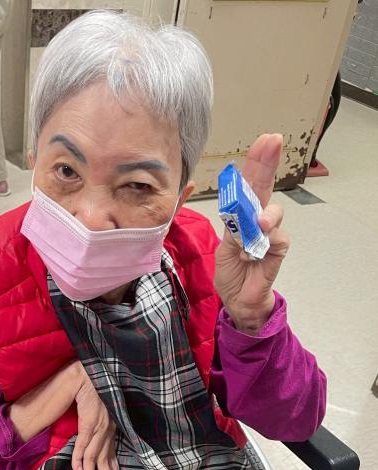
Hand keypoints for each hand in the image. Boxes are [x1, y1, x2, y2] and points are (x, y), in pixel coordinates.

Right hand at [71, 364, 127, 469]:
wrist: (90, 376)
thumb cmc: (96, 392)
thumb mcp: (102, 412)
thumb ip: (100, 427)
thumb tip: (97, 440)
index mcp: (111, 429)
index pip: (114, 454)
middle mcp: (107, 431)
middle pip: (106, 460)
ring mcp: (98, 428)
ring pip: (95, 457)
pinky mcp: (89, 423)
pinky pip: (84, 444)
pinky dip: (80, 458)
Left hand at [214, 133, 289, 334]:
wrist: (238, 298)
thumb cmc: (231, 269)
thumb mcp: (223, 243)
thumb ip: (232, 224)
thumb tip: (239, 209)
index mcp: (244, 214)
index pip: (250, 183)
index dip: (256, 162)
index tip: (264, 140)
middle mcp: (260, 219)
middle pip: (265, 187)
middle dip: (267, 164)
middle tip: (272, 142)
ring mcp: (271, 234)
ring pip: (274, 212)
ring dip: (264, 216)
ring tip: (257, 225)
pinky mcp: (277, 250)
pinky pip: (276, 238)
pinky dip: (261, 244)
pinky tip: (249, 253)